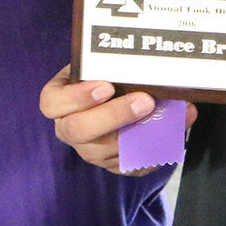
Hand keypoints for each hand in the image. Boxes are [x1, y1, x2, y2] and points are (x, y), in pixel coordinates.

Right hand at [39, 65, 196, 174]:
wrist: (114, 96)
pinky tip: (174, 133)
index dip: (77, 96)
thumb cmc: (103, 74)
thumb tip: (148, 60)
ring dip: (141, 132)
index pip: (52, 102)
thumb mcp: (100, 64)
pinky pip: (131, 164)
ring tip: (171, 114)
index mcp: (58, 101)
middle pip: (80, 130)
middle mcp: (69, 129)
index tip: (107, 86)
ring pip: (108, 150)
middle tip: (145, 101)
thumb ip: (112, 62)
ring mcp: (89, 150)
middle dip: (115, 114)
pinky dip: (155, 148)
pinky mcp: (112, 165)